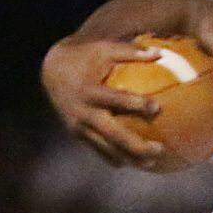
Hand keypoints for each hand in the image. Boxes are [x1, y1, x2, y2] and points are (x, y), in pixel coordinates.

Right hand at [41, 37, 164, 167]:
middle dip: (135, 145)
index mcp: (89, 91)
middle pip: (111, 134)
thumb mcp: (105, 49)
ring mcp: (79, 127)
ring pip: (105, 148)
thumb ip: (131, 53)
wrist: (52, 72)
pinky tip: (136, 162)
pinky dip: (117, 158)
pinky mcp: (78, 135)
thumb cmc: (86, 57)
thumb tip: (160, 53)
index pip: (114, 99)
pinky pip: (99, 151)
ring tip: (152, 164)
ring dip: (129, 158)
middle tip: (160, 149)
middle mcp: (83, 112)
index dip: (134, 103)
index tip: (157, 107)